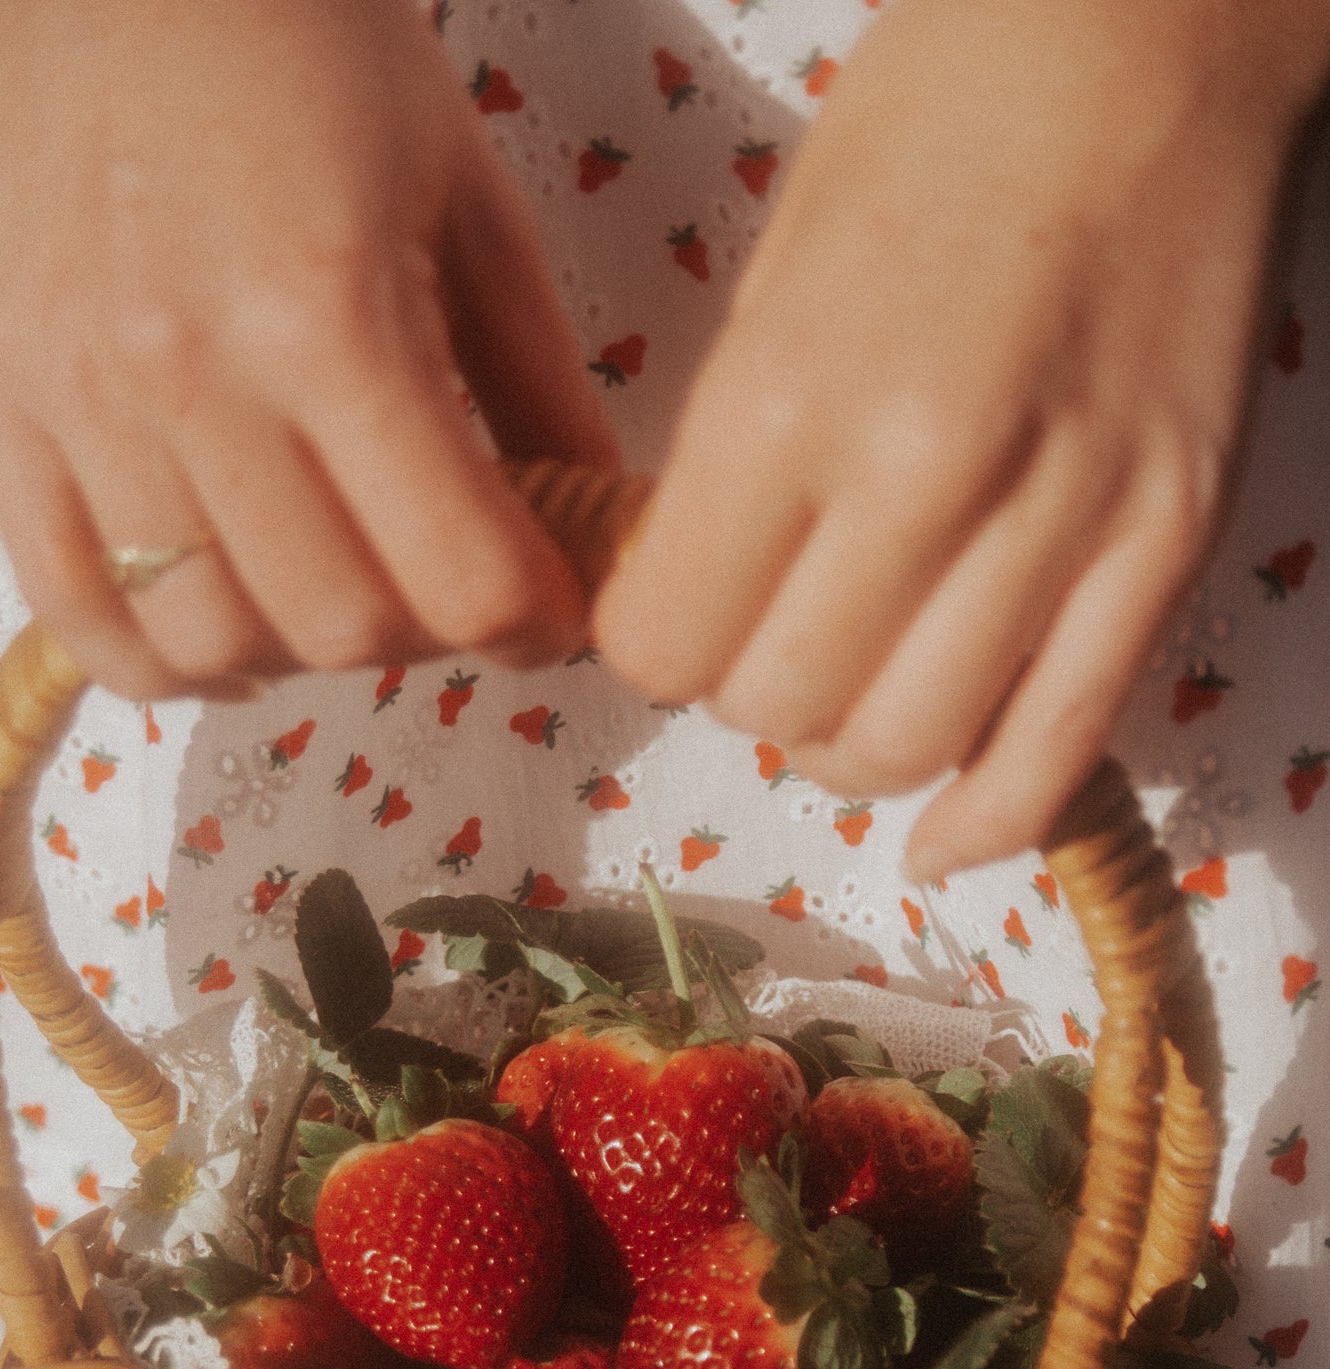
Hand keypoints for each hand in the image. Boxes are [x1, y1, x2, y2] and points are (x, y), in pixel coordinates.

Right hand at [0, 0, 618, 700]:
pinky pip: (75, 612)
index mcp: (331, 314)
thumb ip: (540, 382)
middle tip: (441, 586)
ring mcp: (82, 400)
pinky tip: (225, 640)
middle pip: (341, 629)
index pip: (459, 577)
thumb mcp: (467, 197)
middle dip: (424, 636)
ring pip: (209, 639)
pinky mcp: (1, 406)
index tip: (547, 610)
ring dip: (299, 653)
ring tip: (335, 596)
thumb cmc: (307, 49)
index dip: (531, 624)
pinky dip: (158, 664)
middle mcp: (194, 375)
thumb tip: (597, 527)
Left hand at [594, 0, 1329, 875]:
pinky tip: (937, 836)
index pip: (668, 640)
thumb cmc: (939, 120)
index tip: (668, 610)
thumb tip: (694, 604)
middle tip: (764, 632)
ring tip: (852, 688)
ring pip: (909, 746)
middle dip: (746, 691)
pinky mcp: (1169, 541)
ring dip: (851, 748)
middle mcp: (929, 475)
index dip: (650, 642)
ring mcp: (1068, 516)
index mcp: (795, 397)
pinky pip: (1062, 748)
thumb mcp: (779, 268)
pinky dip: (985, 819)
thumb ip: (733, 462)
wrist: (1149, 31)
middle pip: (781, 706)